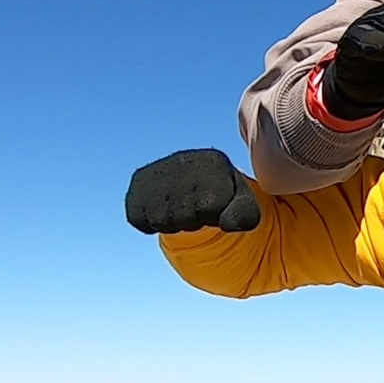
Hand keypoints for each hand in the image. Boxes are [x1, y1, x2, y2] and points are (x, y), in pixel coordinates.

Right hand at [125, 149, 260, 234]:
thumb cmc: (224, 196)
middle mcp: (183, 158)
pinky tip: (163, 208)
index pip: (209, 208)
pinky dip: (150, 223)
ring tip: (182, 207)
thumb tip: (227, 224)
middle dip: (192, 221)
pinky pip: (138, 218)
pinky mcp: (138, 179)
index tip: (216, 204)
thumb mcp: (244, 205)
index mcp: (213, 161)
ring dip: (172, 223)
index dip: (212, 216)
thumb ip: (245, 215)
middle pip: (183, 216)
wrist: (196, 182)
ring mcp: (158, 168)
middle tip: (197, 207)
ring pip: (160, 219)